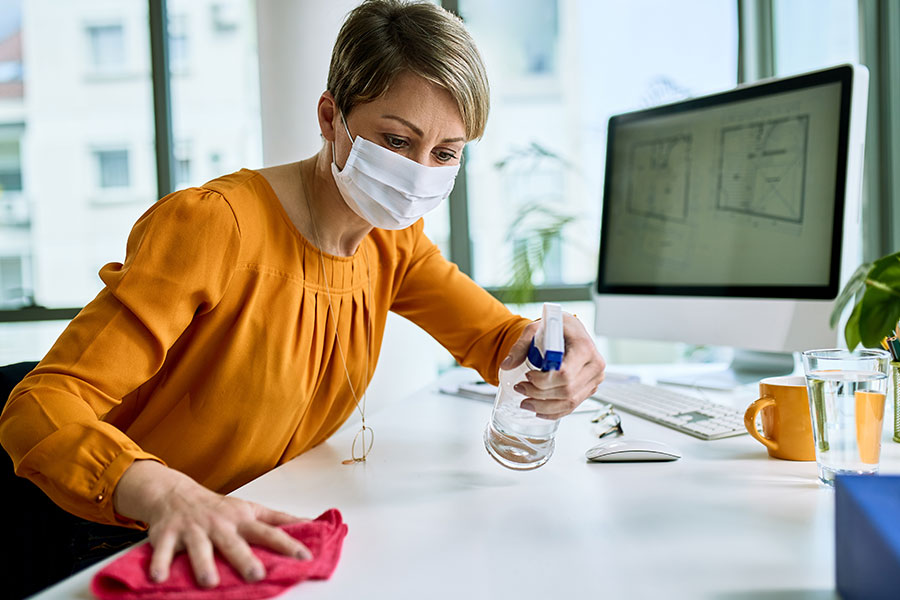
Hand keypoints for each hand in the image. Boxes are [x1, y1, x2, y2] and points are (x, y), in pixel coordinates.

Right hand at [114, 460, 311, 587]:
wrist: (176, 494)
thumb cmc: (220, 508)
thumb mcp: (251, 509)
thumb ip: (280, 519)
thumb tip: (314, 523)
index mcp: (242, 520)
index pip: (269, 532)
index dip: (288, 543)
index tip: (305, 557)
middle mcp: (219, 525)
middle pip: (233, 543)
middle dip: (245, 559)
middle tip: (257, 575)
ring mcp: (193, 530)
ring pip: (199, 549)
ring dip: (204, 565)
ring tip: (210, 583)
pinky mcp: (167, 536)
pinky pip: (163, 552)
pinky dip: (159, 564)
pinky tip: (159, 578)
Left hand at [500, 312, 605, 418]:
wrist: (570, 330)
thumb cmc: (557, 327)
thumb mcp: (536, 329)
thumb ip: (520, 347)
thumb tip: (506, 365)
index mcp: (584, 347)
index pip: (565, 373)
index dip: (543, 380)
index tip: (527, 376)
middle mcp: (594, 364)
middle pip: (566, 390)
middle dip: (539, 394)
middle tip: (520, 388)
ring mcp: (594, 378)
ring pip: (570, 402)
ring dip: (544, 406)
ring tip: (525, 402)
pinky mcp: (590, 388)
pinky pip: (573, 406)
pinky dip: (554, 412)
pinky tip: (539, 410)